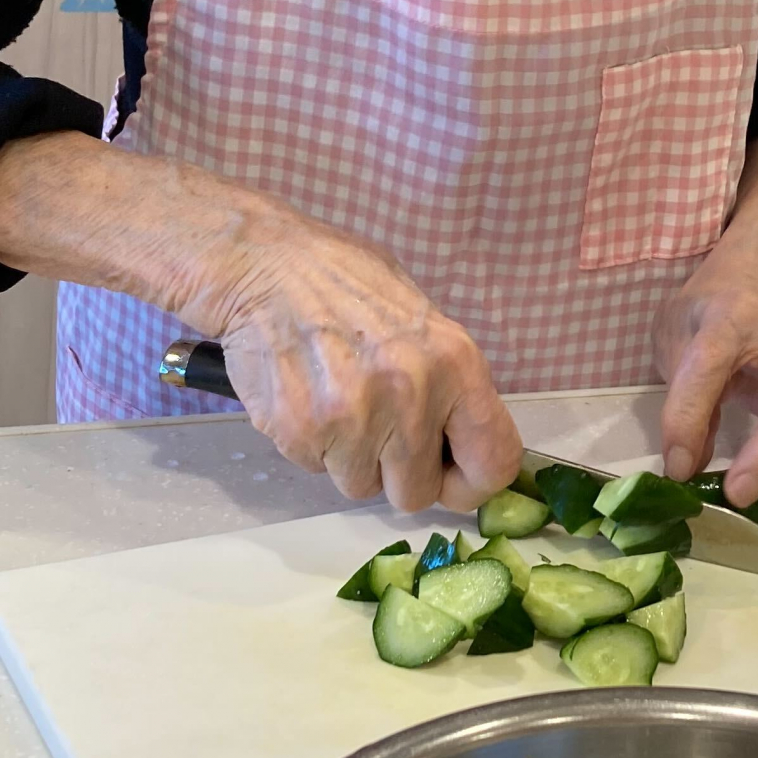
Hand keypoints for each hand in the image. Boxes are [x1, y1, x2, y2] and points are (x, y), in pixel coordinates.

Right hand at [199, 210, 523, 513]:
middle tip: (375, 429)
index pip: (494, 462)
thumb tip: (462, 441)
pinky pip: (316, 469)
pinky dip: (311, 444)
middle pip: (416, 493)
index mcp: (456, 363)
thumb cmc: (343, 281)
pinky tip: (304, 395)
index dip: (471, 484)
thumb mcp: (420, 317)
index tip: (449, 478)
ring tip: (334, 399)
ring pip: (360, 486)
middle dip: (395, 472)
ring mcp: (355, 419)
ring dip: (348, 457)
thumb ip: (447, 382)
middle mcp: (413, 396)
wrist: (263, 264)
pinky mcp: (303, 433)